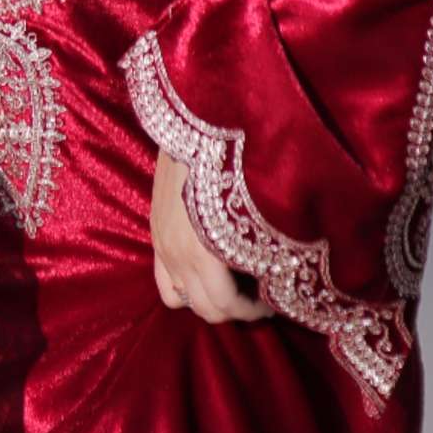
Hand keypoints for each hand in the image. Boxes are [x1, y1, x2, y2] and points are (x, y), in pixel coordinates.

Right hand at [150, 148, 269, 322]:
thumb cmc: (231, 166)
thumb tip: (279, 279)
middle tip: (255, 296)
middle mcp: (174, 253)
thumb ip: (262, 254)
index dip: (254, 311)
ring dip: (203, 299)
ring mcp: (160, 241)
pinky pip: (162, 276)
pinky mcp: (153, 227)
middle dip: (232, 308)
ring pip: (177, 296)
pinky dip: (182, 283)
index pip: (225, 305)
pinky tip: (202, 267)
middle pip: (203, 307)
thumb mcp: (254, 214)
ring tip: (225, 286)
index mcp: (201, 253)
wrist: (194, 121)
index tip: (273, 302)